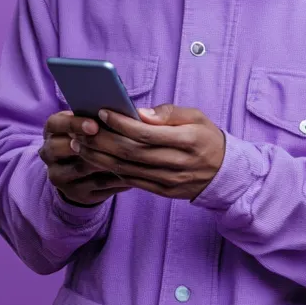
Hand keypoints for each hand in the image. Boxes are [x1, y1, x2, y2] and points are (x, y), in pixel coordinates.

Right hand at [39, 111, 131, 205]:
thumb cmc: (90, 139)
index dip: (73, 124)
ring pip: (81, 168)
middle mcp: (49, 154)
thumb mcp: (88, 126)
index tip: (94, 125)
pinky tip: (133, 172)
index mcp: (52, 131)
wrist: (80, 173)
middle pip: (63, 148)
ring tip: (129, 156)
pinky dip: (116, 178)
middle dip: (90, 144)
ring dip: (106, 161)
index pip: (55, 123)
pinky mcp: (74, 193)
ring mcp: (59, 176)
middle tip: (114, 142)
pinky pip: (97, 186)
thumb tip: (124, 113)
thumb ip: (98, 118)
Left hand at [69, 104, 224, 200]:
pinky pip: (133, 182)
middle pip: (132, 153)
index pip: (147, 133)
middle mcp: (178, 163)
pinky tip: (97, 161)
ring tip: (81, 144)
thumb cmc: (206, 137)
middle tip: (82, 129)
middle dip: (103, 141)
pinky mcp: (164, 192)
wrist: (224, 172)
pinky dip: (112, 171)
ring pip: (128, 169)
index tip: (102, 112)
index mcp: (188, 140)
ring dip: (100, 157)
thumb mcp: (196, 116)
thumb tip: (140, 113)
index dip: (122, 123)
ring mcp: (170, 180)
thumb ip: (169, 113)